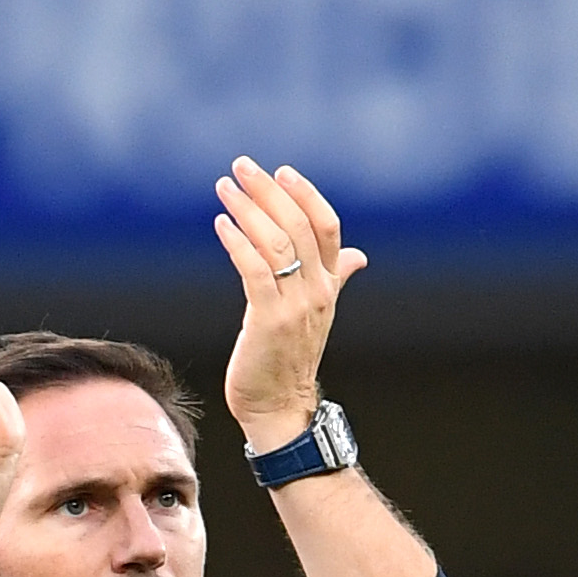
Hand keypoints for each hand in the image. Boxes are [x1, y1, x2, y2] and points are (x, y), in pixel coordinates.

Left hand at [213, 158, 365, 447]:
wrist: (280, 408)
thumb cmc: (289, 358)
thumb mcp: (316, 312)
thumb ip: (335, 278)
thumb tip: (356, 256)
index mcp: (328, 285)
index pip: (326, 226)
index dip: (306, 195)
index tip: (281, 172)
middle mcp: (316, 292)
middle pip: (297, 226)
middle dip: (267, 191)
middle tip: (240, 168)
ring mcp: (294, 307)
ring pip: (275, 243)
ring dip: (247, 210)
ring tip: (224, 189)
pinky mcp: (268, 321)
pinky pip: (254, 271)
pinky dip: (237, 243)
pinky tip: (221, 226)